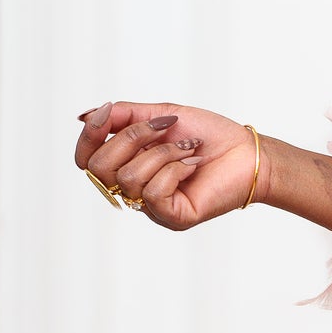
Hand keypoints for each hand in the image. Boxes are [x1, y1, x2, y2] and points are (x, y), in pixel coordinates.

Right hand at [73, 102, 261, 229]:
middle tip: (165, 128)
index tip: (106, 115)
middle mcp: (134, 191)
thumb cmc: (208, 135)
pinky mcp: (173, 218)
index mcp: (127, 166)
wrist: (247, 151)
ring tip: (187, 149)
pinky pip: (154, 192)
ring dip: (162, 153)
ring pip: (128, 178)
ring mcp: (153, 208)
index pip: (86, 160)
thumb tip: (84, 117)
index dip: (88, 136)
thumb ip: (122, 116)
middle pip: (99, 169)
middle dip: (131, 138)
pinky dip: (175, 169)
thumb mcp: (160, 115)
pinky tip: (193, 165)